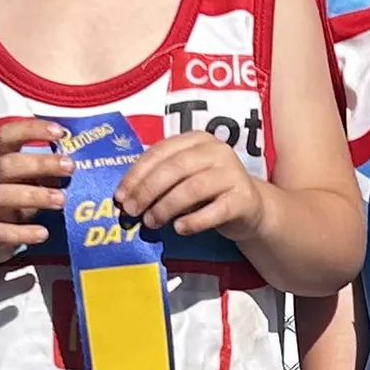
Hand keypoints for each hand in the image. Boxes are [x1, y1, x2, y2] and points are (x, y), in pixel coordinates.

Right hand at [0, 119, 69, 271]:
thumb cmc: (6, 200)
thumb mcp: (19, 181)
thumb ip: (41, 172)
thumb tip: (73, 163)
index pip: (6, 136)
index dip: (31, 130)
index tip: (60, 132)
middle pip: (7, 165)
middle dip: (40, 164)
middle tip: (70, 167)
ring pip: (2, 196)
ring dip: (34, 196)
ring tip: (62, 200)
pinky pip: (1, 233)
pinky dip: (23, 233)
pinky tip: (43, 233)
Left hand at [116, 126, 270, 242]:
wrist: (250, 208)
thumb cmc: (208, 192)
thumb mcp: (184, 178)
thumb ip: (159, 180)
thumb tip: (126, 197)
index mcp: (196, 140)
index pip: (160, 152)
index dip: (137, 174)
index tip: (120, 196)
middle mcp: (216, 151)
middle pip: (175, 168)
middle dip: (148, 191)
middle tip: (132, 211)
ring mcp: (232, 173)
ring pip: (193, 188)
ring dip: (166, 207)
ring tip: (151, 222)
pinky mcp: (243, 198)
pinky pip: (215, 211)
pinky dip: (194, 221)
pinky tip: (179, 229)